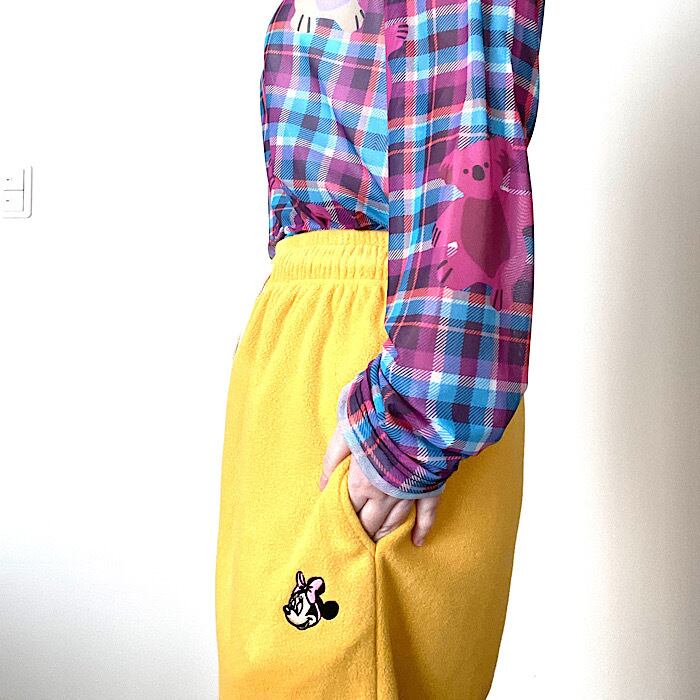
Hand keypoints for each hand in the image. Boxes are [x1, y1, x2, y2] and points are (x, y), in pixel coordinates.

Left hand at [320, 423, 440, 545]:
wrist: (418, 402)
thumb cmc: (377, 413)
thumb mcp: (346, 430)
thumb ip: (332, 459)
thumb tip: (322, 486)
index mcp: (362, 482)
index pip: (349, 512)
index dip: (344, 522)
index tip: (338, 532)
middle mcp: (386, 494)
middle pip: (372, 523)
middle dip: (363, 534)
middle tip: (356, 546)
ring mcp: (410, 491)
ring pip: (397, 522)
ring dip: (386, 536)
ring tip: (377, 547)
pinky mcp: (431, 485)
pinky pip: (428, 513)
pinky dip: (422, 528)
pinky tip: (417, 542)